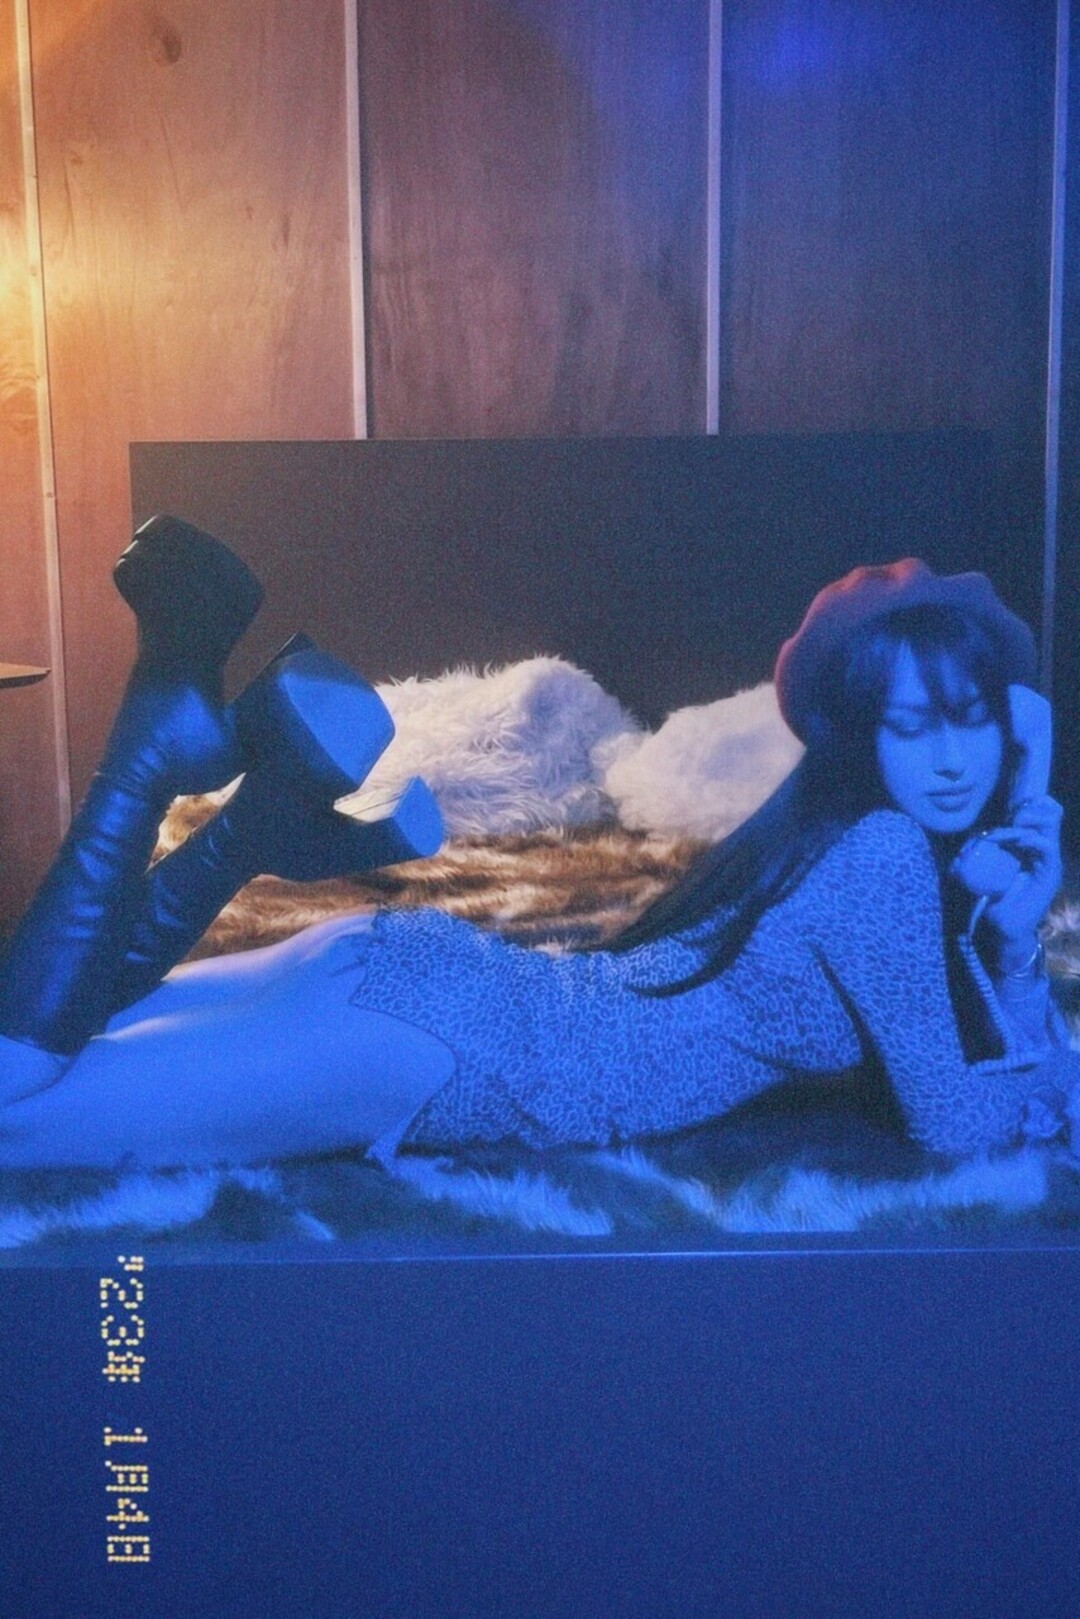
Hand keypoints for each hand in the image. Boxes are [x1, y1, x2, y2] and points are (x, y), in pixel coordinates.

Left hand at [981, 793, 1063, 970]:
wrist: (1002, 926)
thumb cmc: (991, 896)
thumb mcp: (979, 868)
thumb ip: (974, 852)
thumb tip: (965, 840)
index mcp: (1028, 845)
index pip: (1040, 813)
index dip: (1030, 803)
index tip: (1010, 806)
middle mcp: (1041, 850)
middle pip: (1050, 814)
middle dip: (1030, 807)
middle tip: (1011, 815)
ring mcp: (1047, 861)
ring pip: (1049, 827)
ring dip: (1026, 822)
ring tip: (1008, 828)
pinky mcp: (1050, 873)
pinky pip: (1047, 848)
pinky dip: (1031, 840)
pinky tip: (1017, 840)